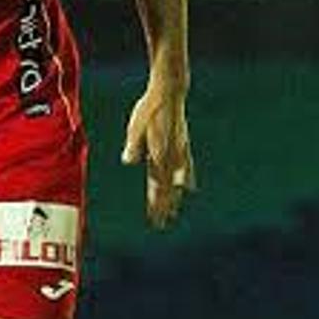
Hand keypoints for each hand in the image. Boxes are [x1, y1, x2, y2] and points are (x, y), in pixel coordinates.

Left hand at [122, 77, 193, 227]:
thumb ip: (134, 146)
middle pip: (167, 187)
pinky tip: (189, 188)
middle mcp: (172, 156)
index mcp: (159, 154)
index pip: (156, 184)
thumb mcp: (136, 126)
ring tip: (174, 213)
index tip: (154, 218)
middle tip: (161, 224)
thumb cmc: (149, 108)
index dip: (155, 202)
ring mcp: (180, 151)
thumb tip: (128, 162)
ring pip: (177, 180)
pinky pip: (186, 167)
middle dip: (164, 207)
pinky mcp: (183, 144)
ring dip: (174, 198)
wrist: (170, 93)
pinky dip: (187, 179)